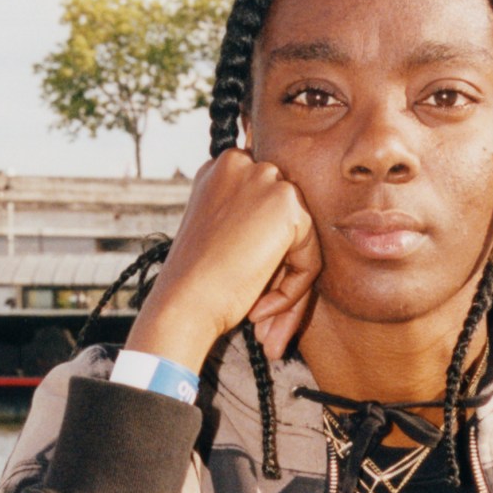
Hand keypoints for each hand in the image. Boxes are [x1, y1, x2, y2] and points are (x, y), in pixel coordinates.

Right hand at [126, 151, 321, 371]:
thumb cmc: (194, 283)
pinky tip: (258, 309)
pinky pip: (309, 258)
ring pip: (300, 243)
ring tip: (264, 328)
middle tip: (265, 324)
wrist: (183, 301)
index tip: (255, 298)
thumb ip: (252, 228)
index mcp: (220, 172)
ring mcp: (264, 178)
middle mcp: (241, 164)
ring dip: (288, 290)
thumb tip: (291, 248)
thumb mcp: (220, 240)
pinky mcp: (287, 204)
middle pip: (284, 224)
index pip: (264, 209)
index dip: (266, 257)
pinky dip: (292, 292)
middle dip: (280, 276)